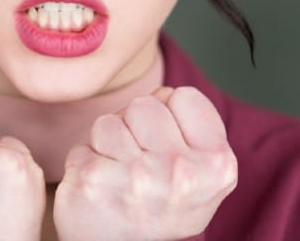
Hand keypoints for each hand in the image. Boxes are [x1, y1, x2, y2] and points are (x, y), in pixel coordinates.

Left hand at [53, 86, 236, 240]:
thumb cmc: (160, 207)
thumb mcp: (200, 173)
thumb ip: (192, 128)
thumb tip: (163, 93)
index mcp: (217, 166)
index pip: (183, 96)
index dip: (171, 117)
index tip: (169, 149)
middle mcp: (180, 173)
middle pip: (145, 104)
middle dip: (136, 127)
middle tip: (140, 165)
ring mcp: (136, 178)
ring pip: (110, 121)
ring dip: (108, 145)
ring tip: (119, 176)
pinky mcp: (93, 181)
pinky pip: (83, 145)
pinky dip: (86, 163)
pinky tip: (99, 187)